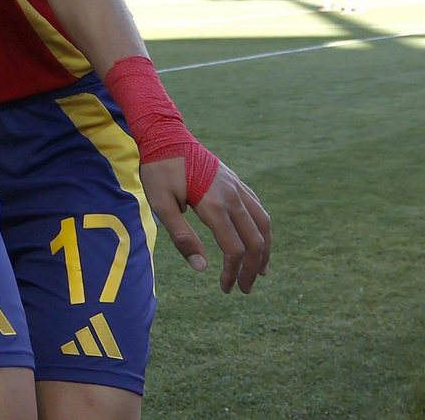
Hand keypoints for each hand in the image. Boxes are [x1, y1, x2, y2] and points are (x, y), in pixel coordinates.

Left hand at [139, 156, 270, 293]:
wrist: (166, 135)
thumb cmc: (159, 170)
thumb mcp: (161, 204)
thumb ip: (182, 237)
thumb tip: (203, 268)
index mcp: (214, 205)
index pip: (234, 249)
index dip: (233, 273)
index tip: (225, 287)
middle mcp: (232, 197)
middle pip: (255, 240)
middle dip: (252, 268)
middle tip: (245, 288)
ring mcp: (237, 187)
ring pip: (263, 223)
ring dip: (265, 249)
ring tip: (261, 270)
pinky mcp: (236, 181)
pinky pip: (258, 207)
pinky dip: (262, 228)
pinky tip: (258, 238)